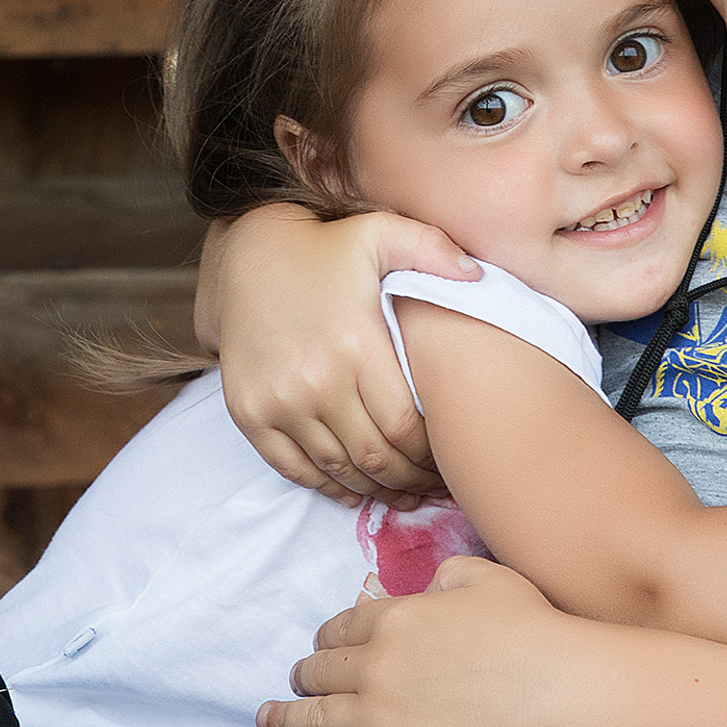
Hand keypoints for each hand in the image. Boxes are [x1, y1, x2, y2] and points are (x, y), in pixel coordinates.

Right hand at [200, 203, 478, 506]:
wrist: (245, 256)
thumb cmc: (324, 248)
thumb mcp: (379, 234)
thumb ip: (434, 250)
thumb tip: (480, 278)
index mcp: (357, 345)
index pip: (406, 427)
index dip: (433, 455)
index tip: (451, 457)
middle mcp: (317, 381)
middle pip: (376, 457)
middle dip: (411, 480)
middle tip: (434, 486)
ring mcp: (279, 402)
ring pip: (338, 470)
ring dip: (375, 489)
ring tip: (403, 493)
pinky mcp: (250, 413)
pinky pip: (294, 468)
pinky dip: (328, 486)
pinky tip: (355, 489)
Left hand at [254, 558, 570, 726]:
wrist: (552, 689)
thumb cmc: (530, 630)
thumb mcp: (485, 576)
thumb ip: (447, 573)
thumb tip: (429, 585)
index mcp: (394, 618)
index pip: (343, 627)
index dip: (329, 637)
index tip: (326, 645)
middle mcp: (373, 665)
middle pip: (319, 670)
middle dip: (305, 674)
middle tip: (299, 681)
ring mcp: (374, 716)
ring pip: (310, 717)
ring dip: (282, 717)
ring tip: (266, 720)